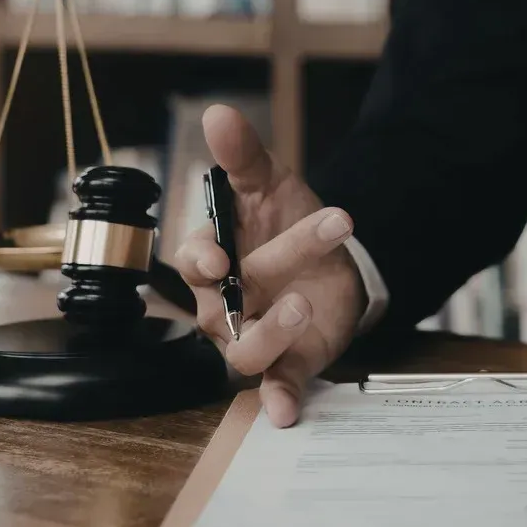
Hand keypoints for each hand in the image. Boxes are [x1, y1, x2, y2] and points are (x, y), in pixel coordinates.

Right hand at [173, 105, 365, 427]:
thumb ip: (242, 155)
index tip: (219, 253)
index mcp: (211, 259)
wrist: (334, 260)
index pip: (192, 262)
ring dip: (270, 333)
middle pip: (230, 298)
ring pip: (244, 351)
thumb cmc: (283, 221)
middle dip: (277, 262)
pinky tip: (286, 412)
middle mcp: (223, 305)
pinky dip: (278, 401)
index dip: (201, 258)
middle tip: (329, 227)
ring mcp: (252, 338)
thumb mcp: (269, 183)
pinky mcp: (286, 365)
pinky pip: (274, 389)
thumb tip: (218, 113)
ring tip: (304, 303)